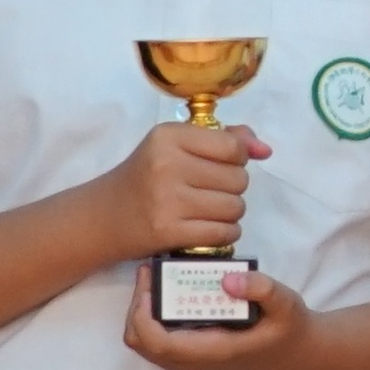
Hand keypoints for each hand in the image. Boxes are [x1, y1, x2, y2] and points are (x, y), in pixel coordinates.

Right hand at [111, 113, 267, 263]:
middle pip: (239, 179)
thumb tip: (265, 150)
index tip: (220, 166)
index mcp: (168, 136)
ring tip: (207, 210)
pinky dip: (225, 233)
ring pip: (235, 207)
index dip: (237, 160)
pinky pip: (223, 233)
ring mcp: (167, 200)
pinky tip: (208, 228)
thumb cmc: (146, 177)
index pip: (233, 148)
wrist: (104, 217)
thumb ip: (224, 139)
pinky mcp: (168, 231)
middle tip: (209, 191)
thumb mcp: (177, 146)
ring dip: (230, 213)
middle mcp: (167, 164)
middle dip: (232, 188)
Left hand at [123, 261, 323, 369]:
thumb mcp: (286, 303)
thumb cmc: (290, 329)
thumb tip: (228, 279)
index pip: (157, 341)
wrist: (299, 356)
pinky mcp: (191, 361)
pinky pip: (156, 344)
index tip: (150, 281)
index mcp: (212, 352)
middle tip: (150, 273)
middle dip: (136, 307)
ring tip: (156, 281)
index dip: (142, 313)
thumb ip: (261, 289)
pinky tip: (169, 295)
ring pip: (145, 345)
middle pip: (141, 343)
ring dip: (142, 313)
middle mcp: (194, 365)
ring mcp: (190, 366)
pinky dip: (152, 320)